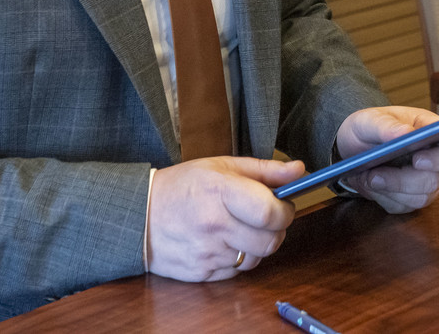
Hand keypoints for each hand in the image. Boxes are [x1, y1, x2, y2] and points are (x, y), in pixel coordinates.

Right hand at [145, 156, 302, 281]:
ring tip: (241, 228)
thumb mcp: (222, 166)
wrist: (139, 216)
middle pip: (270, 241)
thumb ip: (265, 170)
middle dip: (276, 230)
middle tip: (266, 218)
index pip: (270, 212)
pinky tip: (225, 242)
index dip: (285, 211)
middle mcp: (214, 225)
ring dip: (257, 245)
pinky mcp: (202, 273)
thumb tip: (299, 170)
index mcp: (221, 192)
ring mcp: (208, 252)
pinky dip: (238, 258)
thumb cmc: (182, 186)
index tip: (283, 205)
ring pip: (256, 259)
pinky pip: (237, 271)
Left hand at [334, 106, 438, 214]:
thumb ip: (385, 125)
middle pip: (435, 179)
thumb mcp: (368, 120)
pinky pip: (404, 207)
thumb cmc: (367, 128)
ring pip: (420, 198)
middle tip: (374, 175)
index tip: (417, 160)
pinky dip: (383, 198)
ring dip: (390, 190)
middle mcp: (436, 159)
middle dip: (402, 180)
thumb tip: (405, 133)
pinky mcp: (413, 198)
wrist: (353, 149)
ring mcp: (427, 180)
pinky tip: (369, 184)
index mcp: (433, 130)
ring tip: (366, 177)